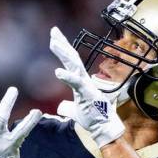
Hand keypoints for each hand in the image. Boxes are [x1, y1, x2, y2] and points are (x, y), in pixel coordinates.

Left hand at [49, 26, 124, 147]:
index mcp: (80, 81)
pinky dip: (67, 76)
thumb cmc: (92, 118)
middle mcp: (83, 79)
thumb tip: (61, 107)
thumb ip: (67, 107)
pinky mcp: (86, 93)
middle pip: (72, 57)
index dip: (63, 49)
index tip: (54, 37)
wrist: (103, 127)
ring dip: (63, 53)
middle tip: (54, 31)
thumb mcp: (75, 111)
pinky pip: (76, 83)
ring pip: (74, 65)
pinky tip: (57, 72)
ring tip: (53, 43)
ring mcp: (85, 85)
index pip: (70, 61)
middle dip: (62, 43)